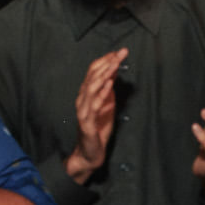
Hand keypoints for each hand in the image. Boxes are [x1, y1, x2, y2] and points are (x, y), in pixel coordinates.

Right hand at [66, 47, 126, 183]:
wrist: (90, 153)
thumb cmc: (98, 129)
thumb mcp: (107, 104)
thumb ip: (108, 89)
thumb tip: (114, 71)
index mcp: (86, 94)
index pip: (93, 71)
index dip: (106, 60)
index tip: (119, 52)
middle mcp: (82, 99)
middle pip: (93, 75)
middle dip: (108, 63)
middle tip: (121, 53)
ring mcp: (83, 111)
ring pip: (91, 87)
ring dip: (104, 74)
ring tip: (115, 64)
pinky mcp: (86, 123)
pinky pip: (93, 106)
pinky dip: (102, 94)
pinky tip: (110, 85)